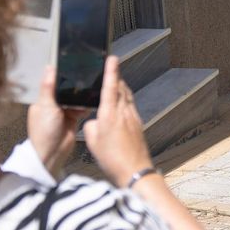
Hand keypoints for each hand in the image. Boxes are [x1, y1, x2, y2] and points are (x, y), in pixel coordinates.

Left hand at [27, 65, 82, 175]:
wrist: (52, 154)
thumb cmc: (43, 132)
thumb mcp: (45, 106)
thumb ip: (48, 87)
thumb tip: (49, 67)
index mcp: (43, 100)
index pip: (53, 83)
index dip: (61, 76)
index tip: (72, 67)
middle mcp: (53, 105)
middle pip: (66, 90)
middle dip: (74, 87)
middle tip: (84, 78)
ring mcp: (63, 113)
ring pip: (75, 99)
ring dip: (81, 97)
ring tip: (89, 90)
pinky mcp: (73, 119)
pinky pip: (81, 109)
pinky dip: (85, 107)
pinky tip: (89, 103)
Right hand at [83, 56, 152, 186]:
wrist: (135, 172)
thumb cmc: (112, 159)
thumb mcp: (92, 142)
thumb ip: (91, 125)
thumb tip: (95, 120)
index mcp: (110, 115)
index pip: (110, 86)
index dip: (111, 71)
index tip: (112, 58)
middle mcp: (124, 113)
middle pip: (121, 88)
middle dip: (116, 77)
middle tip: (110, 68)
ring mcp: (134, 119)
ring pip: (128, 97)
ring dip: (121, 88)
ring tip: (115, 84)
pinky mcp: (139, 126)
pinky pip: (131, 107)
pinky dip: (125, 101)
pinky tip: (122, 106)